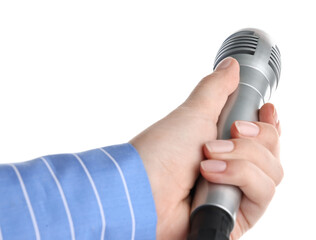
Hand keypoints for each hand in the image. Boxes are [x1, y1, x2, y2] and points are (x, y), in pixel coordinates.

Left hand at [129, 57, 282, 239]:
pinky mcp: (237, 216)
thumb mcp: (193, 113)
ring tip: (208, 161)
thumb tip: (231, 66)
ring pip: (272, 172)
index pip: (263, 136)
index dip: (269, 122)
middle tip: (230, 132)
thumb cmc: (161, 152)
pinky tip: (212, 177)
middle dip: (253, 139)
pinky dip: (240, 179)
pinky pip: (263, 195)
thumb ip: (216, 89)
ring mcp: (235, 193)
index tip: (266, 110)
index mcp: (225, 145)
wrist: (142, 190)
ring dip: (241, 160)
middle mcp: (233, 169)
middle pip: (273, 150)